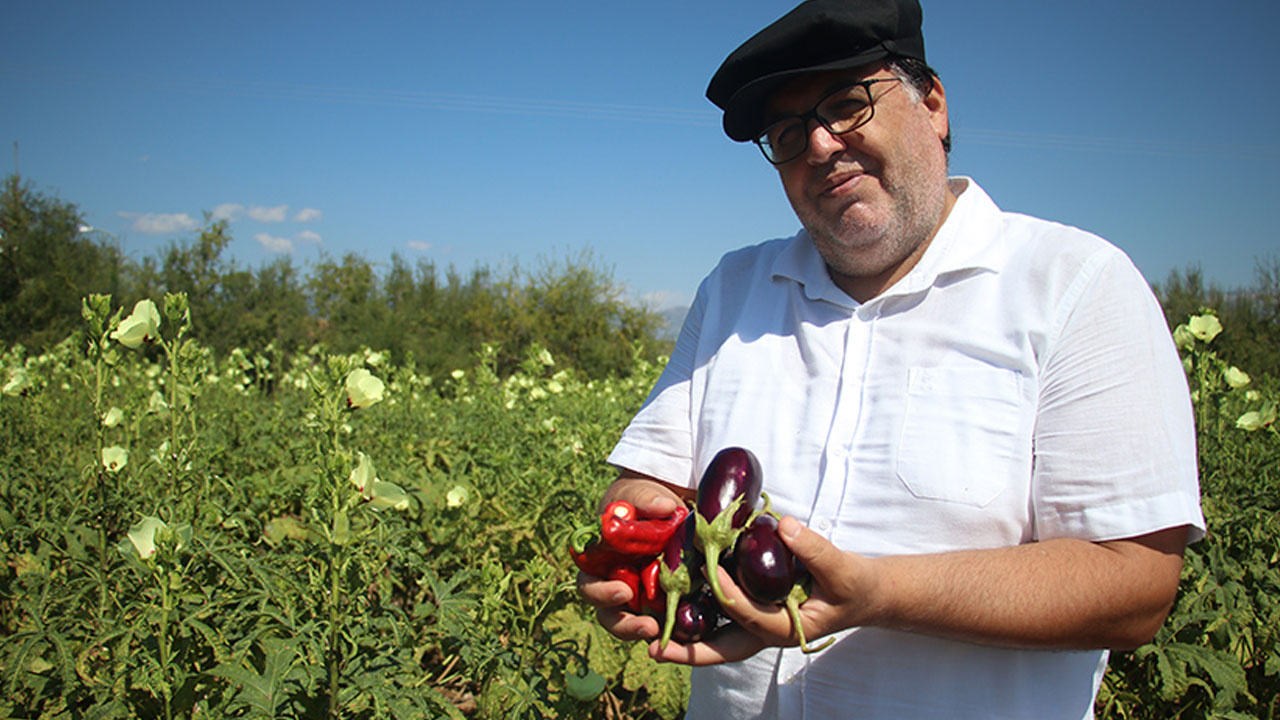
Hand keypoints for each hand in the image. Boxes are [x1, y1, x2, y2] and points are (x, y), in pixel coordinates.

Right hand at [576, 474, 690, 641]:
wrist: (665, 504)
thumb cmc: (641, 499)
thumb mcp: (640, 493)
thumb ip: (647, 499)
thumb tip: (663, 507)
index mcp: (598, 562)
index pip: (588, 584)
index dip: (600, 593)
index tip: (623, 591)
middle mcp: (613, 583)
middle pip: (608, 613)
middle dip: (623, 623)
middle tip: (646, 625)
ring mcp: (639, 594)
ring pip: (633, 622)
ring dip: (644, 632)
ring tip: (662, 632)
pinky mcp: (662, 600)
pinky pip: (662, 618)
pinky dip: (670, 626)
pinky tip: (685, 631)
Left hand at [649, 516, 875, 664]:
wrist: (862, 593)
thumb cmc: (854, 584)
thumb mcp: (843, 568)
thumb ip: (815, 549)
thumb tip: (784, 526)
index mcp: (787, 628)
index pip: (749, 615)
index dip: (727, 593)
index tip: (707, 572)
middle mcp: (767, 633)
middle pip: (722, 648)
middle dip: (689, 651)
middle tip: (654, 649)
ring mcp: (758, 626)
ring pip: (716, 639)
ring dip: (685, 637)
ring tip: (649, 633)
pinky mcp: (754, 612)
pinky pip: (720, 620)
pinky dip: (698, 614)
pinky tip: (673, 604)